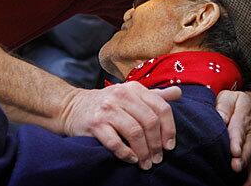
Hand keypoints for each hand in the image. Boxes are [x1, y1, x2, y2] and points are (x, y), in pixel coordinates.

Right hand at [62, 82, 180, 169]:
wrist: (72, 107)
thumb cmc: (107, 103)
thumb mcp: (130, 94)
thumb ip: (154, 95)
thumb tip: (178, 92)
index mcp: (134, 88)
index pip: (161, 108)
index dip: (169, 129)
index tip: (169, 145)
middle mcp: (121, 95)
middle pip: (149, 122)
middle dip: (156, 145)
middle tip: (158, 158)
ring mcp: (107, 109)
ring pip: (135, 133)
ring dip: (143, 152)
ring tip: (145, 163)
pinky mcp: (95, 124)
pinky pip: (115, 143)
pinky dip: (126, 154)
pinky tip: (131, 159)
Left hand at [216, 90, 250, 185]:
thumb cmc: (235, 102)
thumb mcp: (229, 97)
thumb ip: (224, 106)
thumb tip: (220, 117)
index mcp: (244, 115)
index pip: (239, 128)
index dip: (236, 140)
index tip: (233, 150)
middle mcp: (250, 132)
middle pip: (247, 145)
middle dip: (241, 157)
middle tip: (235, 165)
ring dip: (245, 165)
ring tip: (238, 172)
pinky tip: (245, 185)